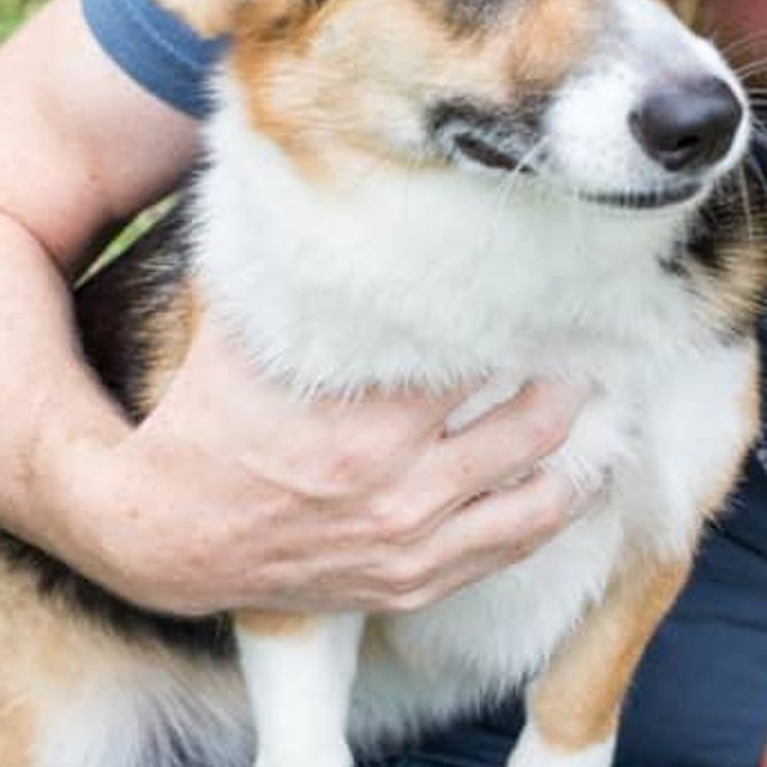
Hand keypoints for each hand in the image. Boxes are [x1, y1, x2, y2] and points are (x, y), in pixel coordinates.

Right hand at [45, 316, 594, 616]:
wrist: (158, 537)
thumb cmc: (205, 423)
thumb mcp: (243, 333)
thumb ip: (294, 271)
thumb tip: (316, 180)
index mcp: (364, 421)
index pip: (482, 353)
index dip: (524, 316)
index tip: (549, 287)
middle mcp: (400, 490)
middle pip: (535, 422)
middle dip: (571, 376)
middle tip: (592, 340)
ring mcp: (412, 547)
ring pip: (544, 497)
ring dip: (584, 448)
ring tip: (607, 406)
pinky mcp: (412, 587)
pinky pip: (515, 548)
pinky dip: (556, 508)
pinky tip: (578, 475)